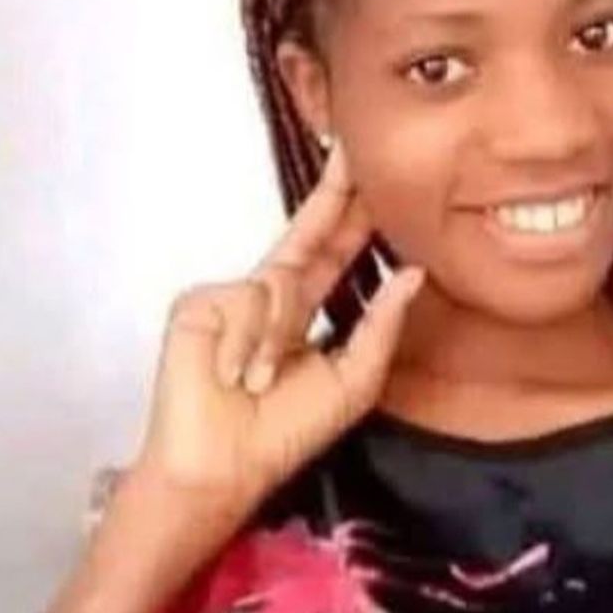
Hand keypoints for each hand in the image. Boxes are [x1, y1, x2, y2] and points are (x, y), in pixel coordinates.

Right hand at [133, 141, 423, 517]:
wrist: (224, 466)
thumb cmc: (285, 432)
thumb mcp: (352, 380)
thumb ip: (382, 325)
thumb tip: (412, 274)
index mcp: (303, 310)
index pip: (336, 250)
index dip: (356, 213)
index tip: (379, 175)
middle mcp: (270, 293)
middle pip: (308, 228)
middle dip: (334, 190)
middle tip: (355, 146)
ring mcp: (232, 295)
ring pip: (281, 281)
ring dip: (276, 340)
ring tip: (258, 381)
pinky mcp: (200, 302)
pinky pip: (245, 300)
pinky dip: (248, 341)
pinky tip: (232, 373)